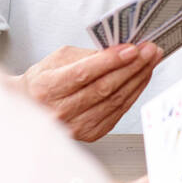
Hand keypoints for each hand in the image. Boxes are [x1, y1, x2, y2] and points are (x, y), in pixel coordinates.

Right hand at [19, 42, 163, 141]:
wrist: (31, 107)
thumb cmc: (44, 81)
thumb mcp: (58, 59)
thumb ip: (88, 54)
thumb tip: (120, 49)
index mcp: (47, 88)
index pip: (83, 73)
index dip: (110, 61)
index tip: (132, 48)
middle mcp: (60, 110)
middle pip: (104, 88)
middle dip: (132, 67)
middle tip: (149, 51)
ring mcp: (75, 126)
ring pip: (115, 101)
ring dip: (137, 79)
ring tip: (150, 62)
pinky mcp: (89, 134)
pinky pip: (118, 112)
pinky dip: (133, 94)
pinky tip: (140, 79)